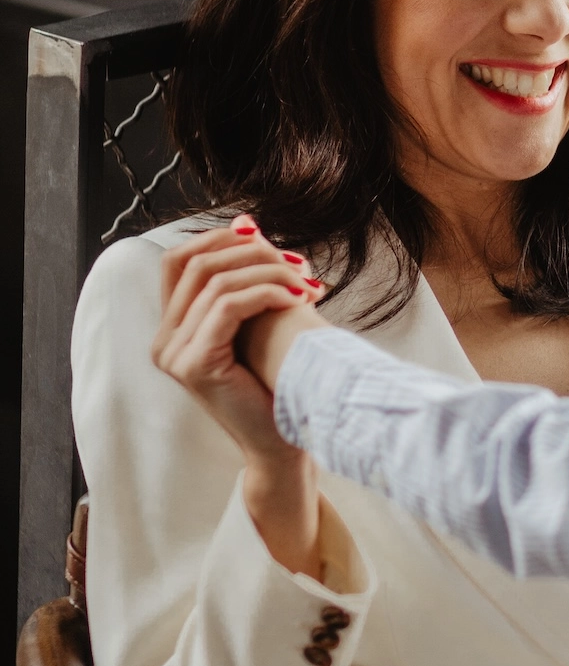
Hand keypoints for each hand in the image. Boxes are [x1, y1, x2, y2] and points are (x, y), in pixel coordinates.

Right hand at [152, 219, 324, 574]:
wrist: (286, 443)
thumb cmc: (279, 382)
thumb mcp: (260, 319)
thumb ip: (248, 276)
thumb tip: (246, 222)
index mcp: (173, 329)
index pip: (179, 260)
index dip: (217, 239)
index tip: (262, 236)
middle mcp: (164, 342)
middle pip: (196, 264)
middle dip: (250, 253)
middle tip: (297, 261)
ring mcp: (174, 356)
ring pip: (216, 282)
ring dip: (268, 272)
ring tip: (307, 283)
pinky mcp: (195, 366)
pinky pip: (227, 307)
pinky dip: (267, 293)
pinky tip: (299, 297)